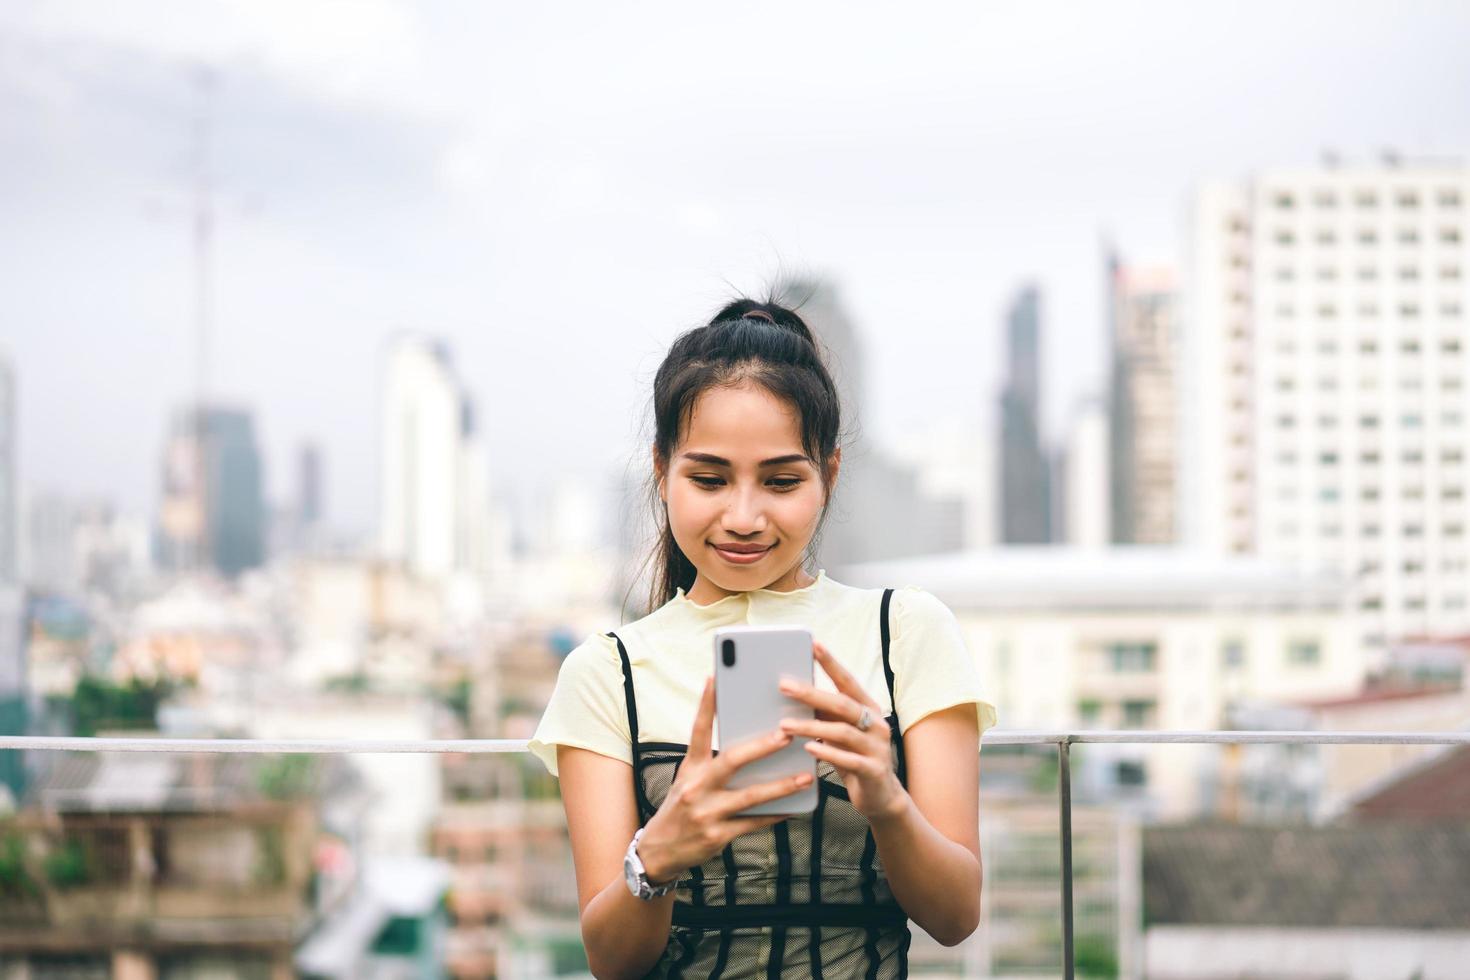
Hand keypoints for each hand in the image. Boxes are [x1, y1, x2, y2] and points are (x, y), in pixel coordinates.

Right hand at [636, 677, 813, 883]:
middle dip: (762, 746)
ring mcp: (707, 812)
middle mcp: (697, 787)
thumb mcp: (688, 779)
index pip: (698, 730)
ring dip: (781, 785)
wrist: (658, 851)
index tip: (716, 678)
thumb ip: (712, 760)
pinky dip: (777, 815)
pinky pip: (754, 823)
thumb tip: (749, 738)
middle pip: (732, 760)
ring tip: (806, 776)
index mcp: (690, 767)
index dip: (706, 704)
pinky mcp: (718, 835)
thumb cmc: (682, 806)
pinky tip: (797, 808)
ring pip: (750, 796)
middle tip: (787, 733)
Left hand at [777, 641, 908, 823]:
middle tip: (784, 686)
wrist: (881, 797)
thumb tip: (794, 693)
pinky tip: (808, 747)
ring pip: (842, 731)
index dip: (831, 663)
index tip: (813, 645)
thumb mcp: (839, 733)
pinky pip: (849, 759)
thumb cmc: (854, 758)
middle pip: (842, 703)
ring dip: (811, 726)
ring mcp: (877, 747)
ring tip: (785, 724)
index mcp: (868, 709)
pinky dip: (827, 752)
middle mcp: (876, 724)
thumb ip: (824, 715)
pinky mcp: (873, 770)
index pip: (848, 681)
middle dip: (812, 693)